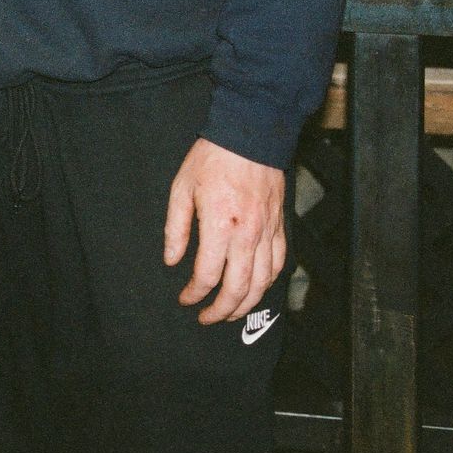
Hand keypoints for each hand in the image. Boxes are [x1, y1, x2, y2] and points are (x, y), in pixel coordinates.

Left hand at [162, 137, 286, 325]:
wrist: (251, 134)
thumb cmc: (213, 159)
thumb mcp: (181, 188)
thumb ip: (176, 229)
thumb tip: (172, 261)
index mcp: (220, 225)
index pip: (207, 275)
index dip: (193, 294)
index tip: (184, 299)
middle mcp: (247, 235)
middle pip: (238, 289)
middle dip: (221, 311)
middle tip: (207, 318)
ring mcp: (267, 232)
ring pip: (262, 283)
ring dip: (245, 305)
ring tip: (230, 313)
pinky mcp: (280, 226)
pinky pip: (278, 265)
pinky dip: (267, 284)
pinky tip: (255, 290)